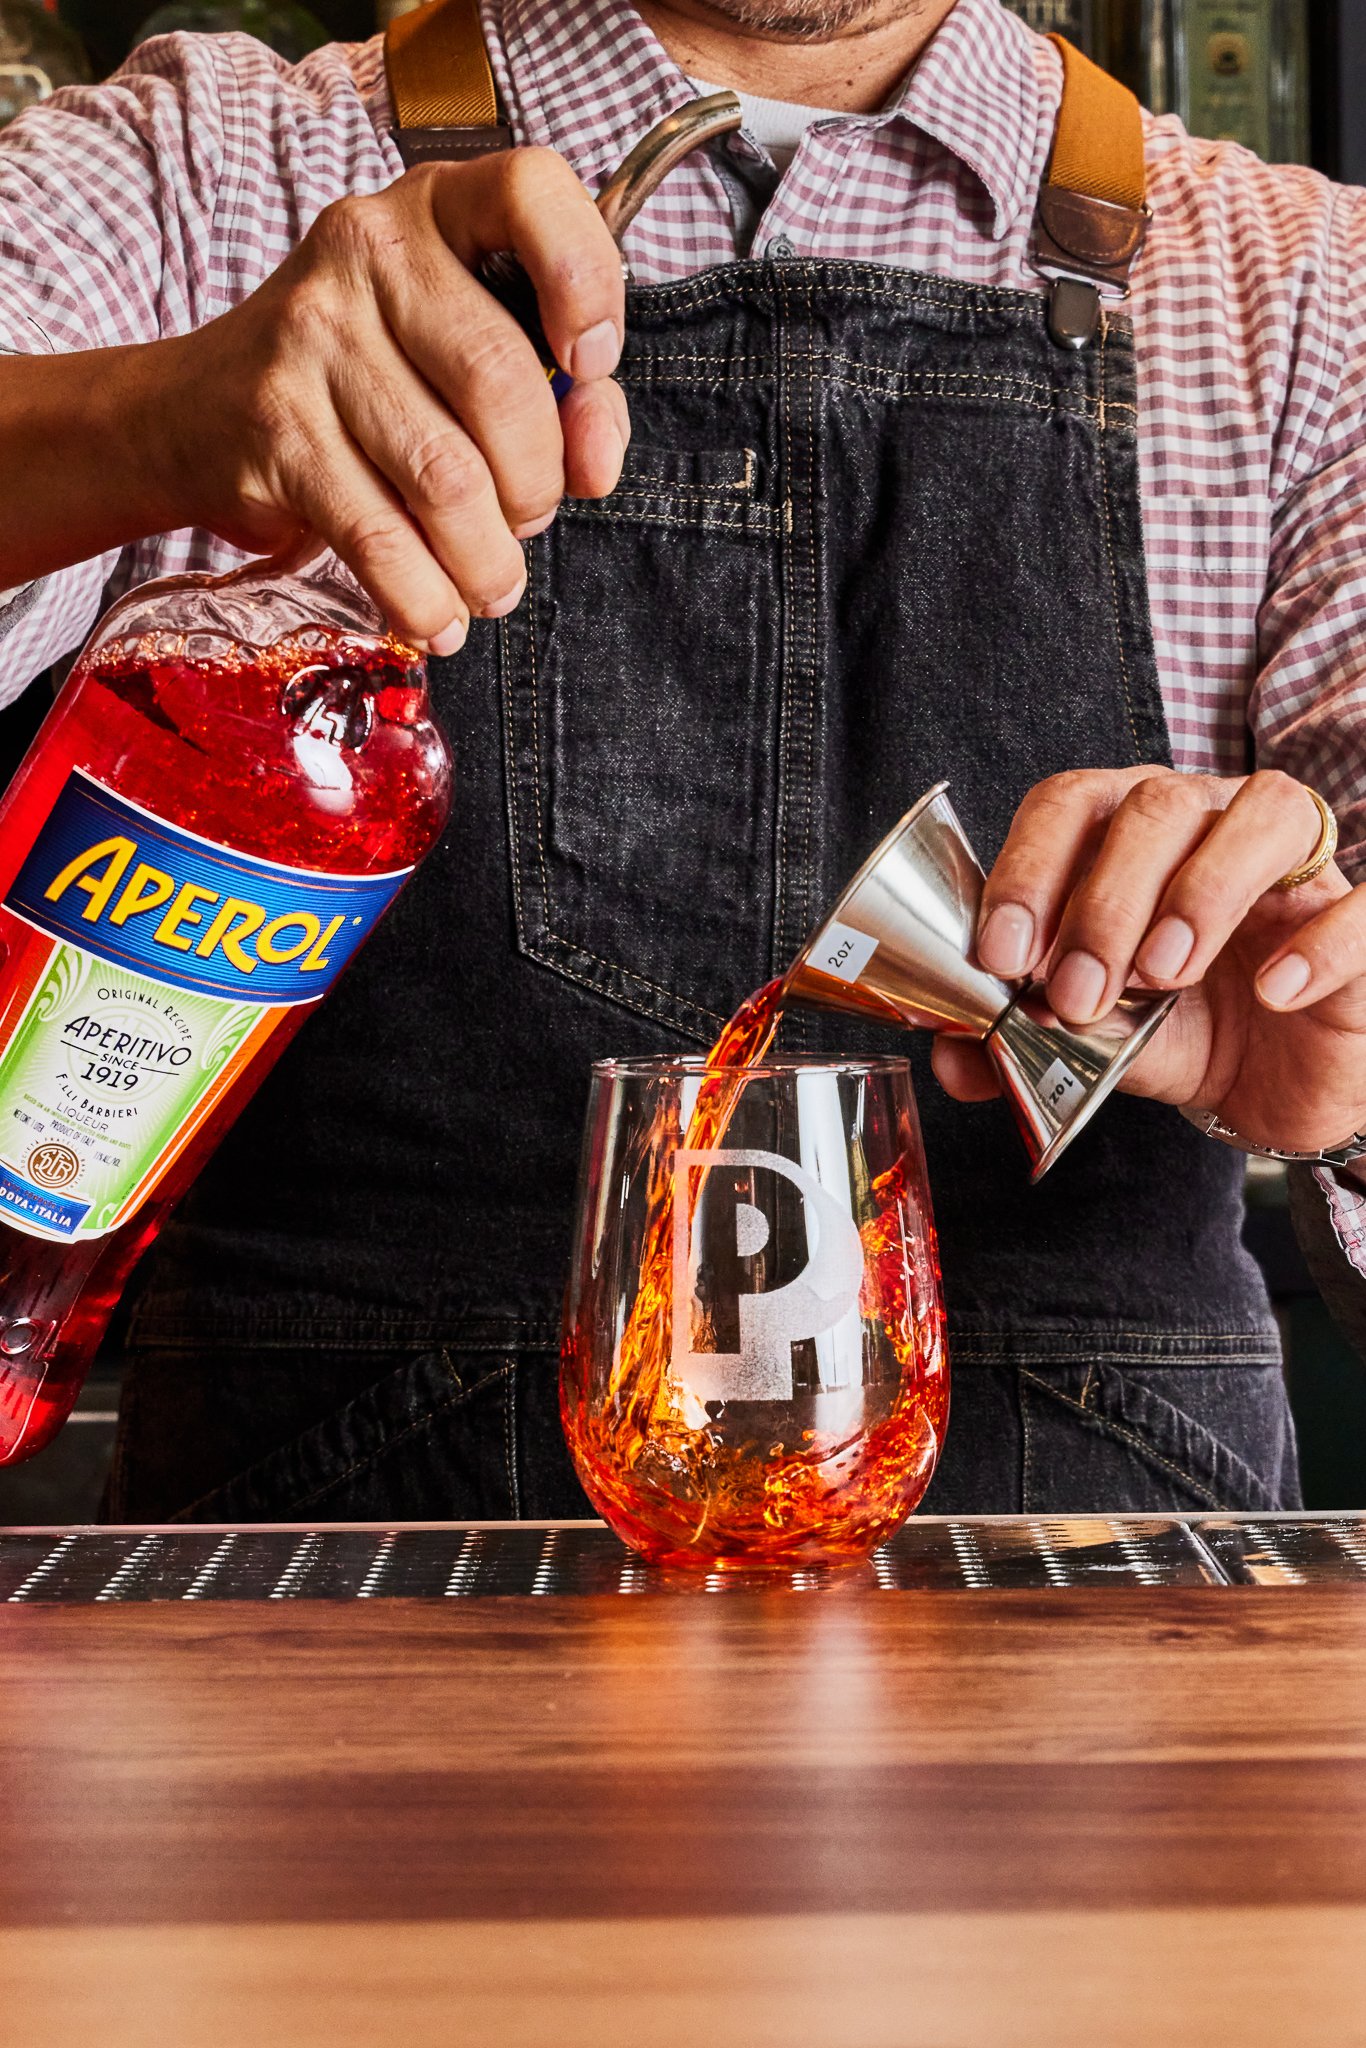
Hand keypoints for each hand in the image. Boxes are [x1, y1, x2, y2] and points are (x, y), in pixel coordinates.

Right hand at [150, 149, 629, 649]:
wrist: (197, 412)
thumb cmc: (364, 383)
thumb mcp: (462, 355)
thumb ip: (558, 393)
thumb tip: (594, 461)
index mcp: (438, 209)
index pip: (531, 192)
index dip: (586, 279)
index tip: (592, 364)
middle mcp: (369, 251)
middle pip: (499, 378)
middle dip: (536, 481)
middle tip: (528, 517)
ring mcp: (312, 336)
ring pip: (446, 476)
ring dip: (486, 558)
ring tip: (491, 582)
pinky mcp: (275, 428)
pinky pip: (379, 535)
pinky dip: (424, 596)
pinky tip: (440, 617)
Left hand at [932, 766, 1365, 1154]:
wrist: (1275, 1085)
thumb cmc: (1182, 1030)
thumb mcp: (1090, 1042)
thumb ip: (1015, 1041)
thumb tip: (950, 1060)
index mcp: (1126, 831)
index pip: (1070, 804)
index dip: (1031, 869)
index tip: (1003, 955)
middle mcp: (1210, 819)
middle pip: (1155, 805)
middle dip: (1104, 902)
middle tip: (1078, 993)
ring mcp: (1296, 860)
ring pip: (1262, 815)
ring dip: (1200, 893)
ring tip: (1162, 976)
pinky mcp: (1360, 916)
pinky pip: (1359, 902)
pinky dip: (1315, 942)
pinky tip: (1272, 990)